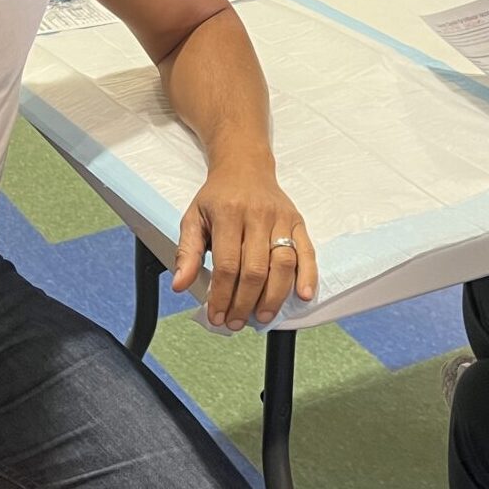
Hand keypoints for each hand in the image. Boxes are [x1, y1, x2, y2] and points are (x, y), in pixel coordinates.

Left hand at [173, 156, 316, 330]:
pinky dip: (307, 275)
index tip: (217, 316)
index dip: (222, 295)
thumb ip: (187, 252)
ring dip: (274, 296)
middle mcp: (257, 215)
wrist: (244, 166)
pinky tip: (302, 295)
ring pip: (283, 263)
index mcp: (227, 214)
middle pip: (255, 269)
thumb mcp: (193, 218)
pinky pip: (307, 251)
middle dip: (245, 302)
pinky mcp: (297, 221)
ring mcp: (281, 218)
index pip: (227, 264)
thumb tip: (180, 284)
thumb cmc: (218, 196)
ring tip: (261, 316)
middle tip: (236, 322)